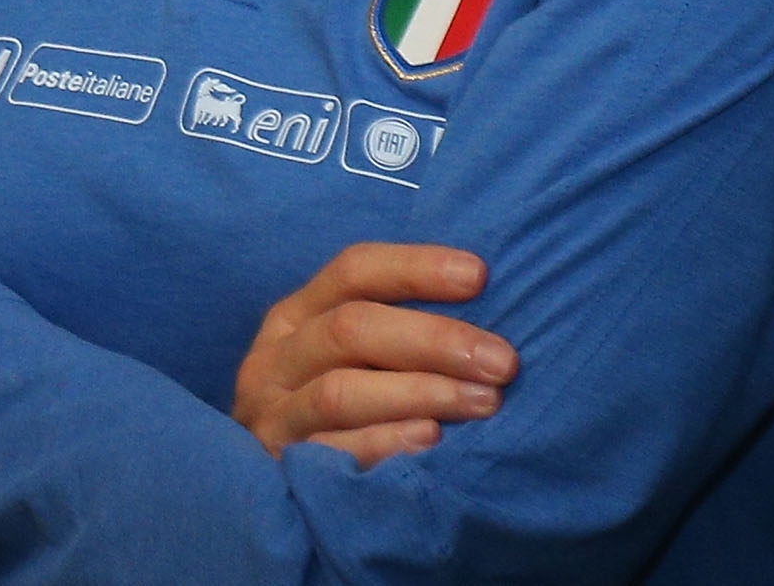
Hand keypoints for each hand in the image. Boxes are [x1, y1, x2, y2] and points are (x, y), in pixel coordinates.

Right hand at [232, 242, 514, 467]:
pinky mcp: (279, 467)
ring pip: (340, 392)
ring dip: (419, 393)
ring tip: (484, 402)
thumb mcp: (349, 363)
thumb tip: (485, 319)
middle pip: (350, 329)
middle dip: (433, 340)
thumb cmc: (340, 414)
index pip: (353, 272)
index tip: (479, 275)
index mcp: (297, 316)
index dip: (414, 268)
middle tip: (502, 362)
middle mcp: (277, 358)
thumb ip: (395, 336)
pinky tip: (432, 441)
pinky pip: (333, 454)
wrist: (271, 506)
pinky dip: (385, 444)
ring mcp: (273, 414)